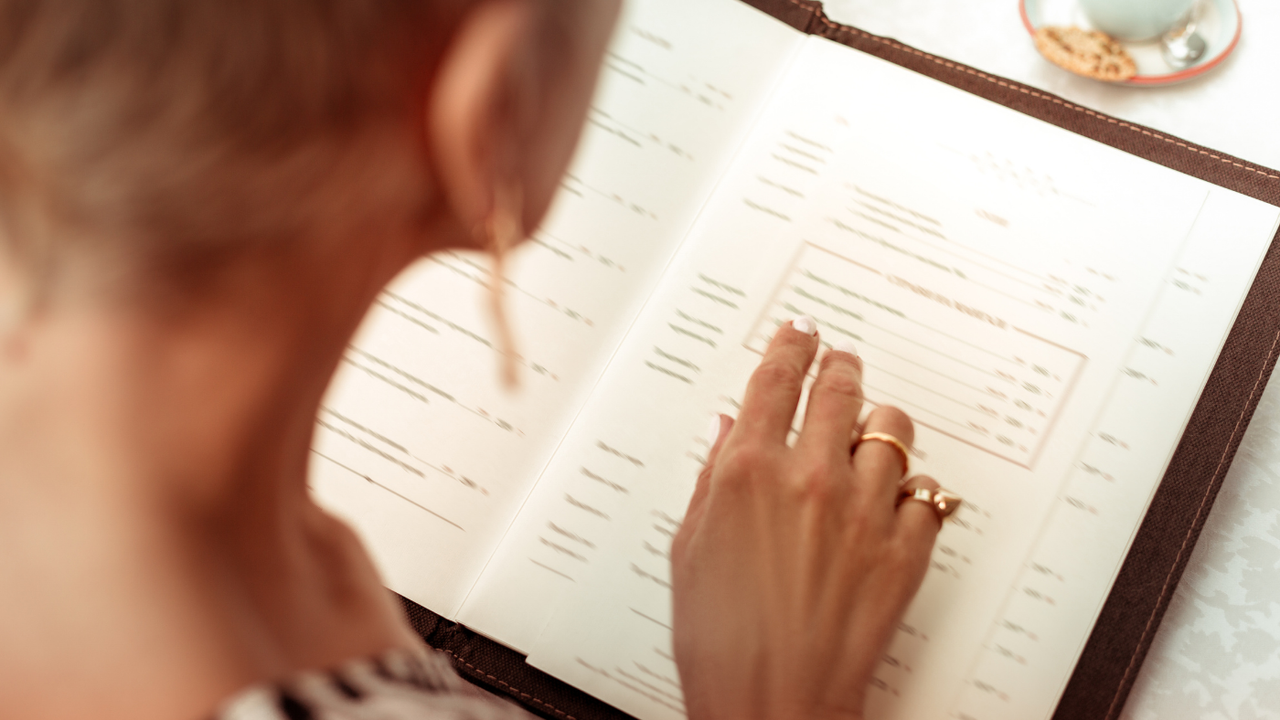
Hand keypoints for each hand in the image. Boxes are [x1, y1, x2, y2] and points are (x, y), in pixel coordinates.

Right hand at [672, 318, 941, 719]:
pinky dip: (913, 490)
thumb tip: (727, 431)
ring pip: (892, 432)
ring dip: (880, 423)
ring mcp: (864, 512)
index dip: (790, 345)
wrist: (772, 702)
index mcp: (748, 472)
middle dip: (839, 366)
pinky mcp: (904, 550)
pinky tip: (896, 499)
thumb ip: (711, 479)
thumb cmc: (721, 640)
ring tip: (872, 430)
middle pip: (839, 389)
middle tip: (839, 362)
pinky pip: (926, 495)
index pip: (775, 380)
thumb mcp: (689, 548)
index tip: (799, 332)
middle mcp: (811, 479)